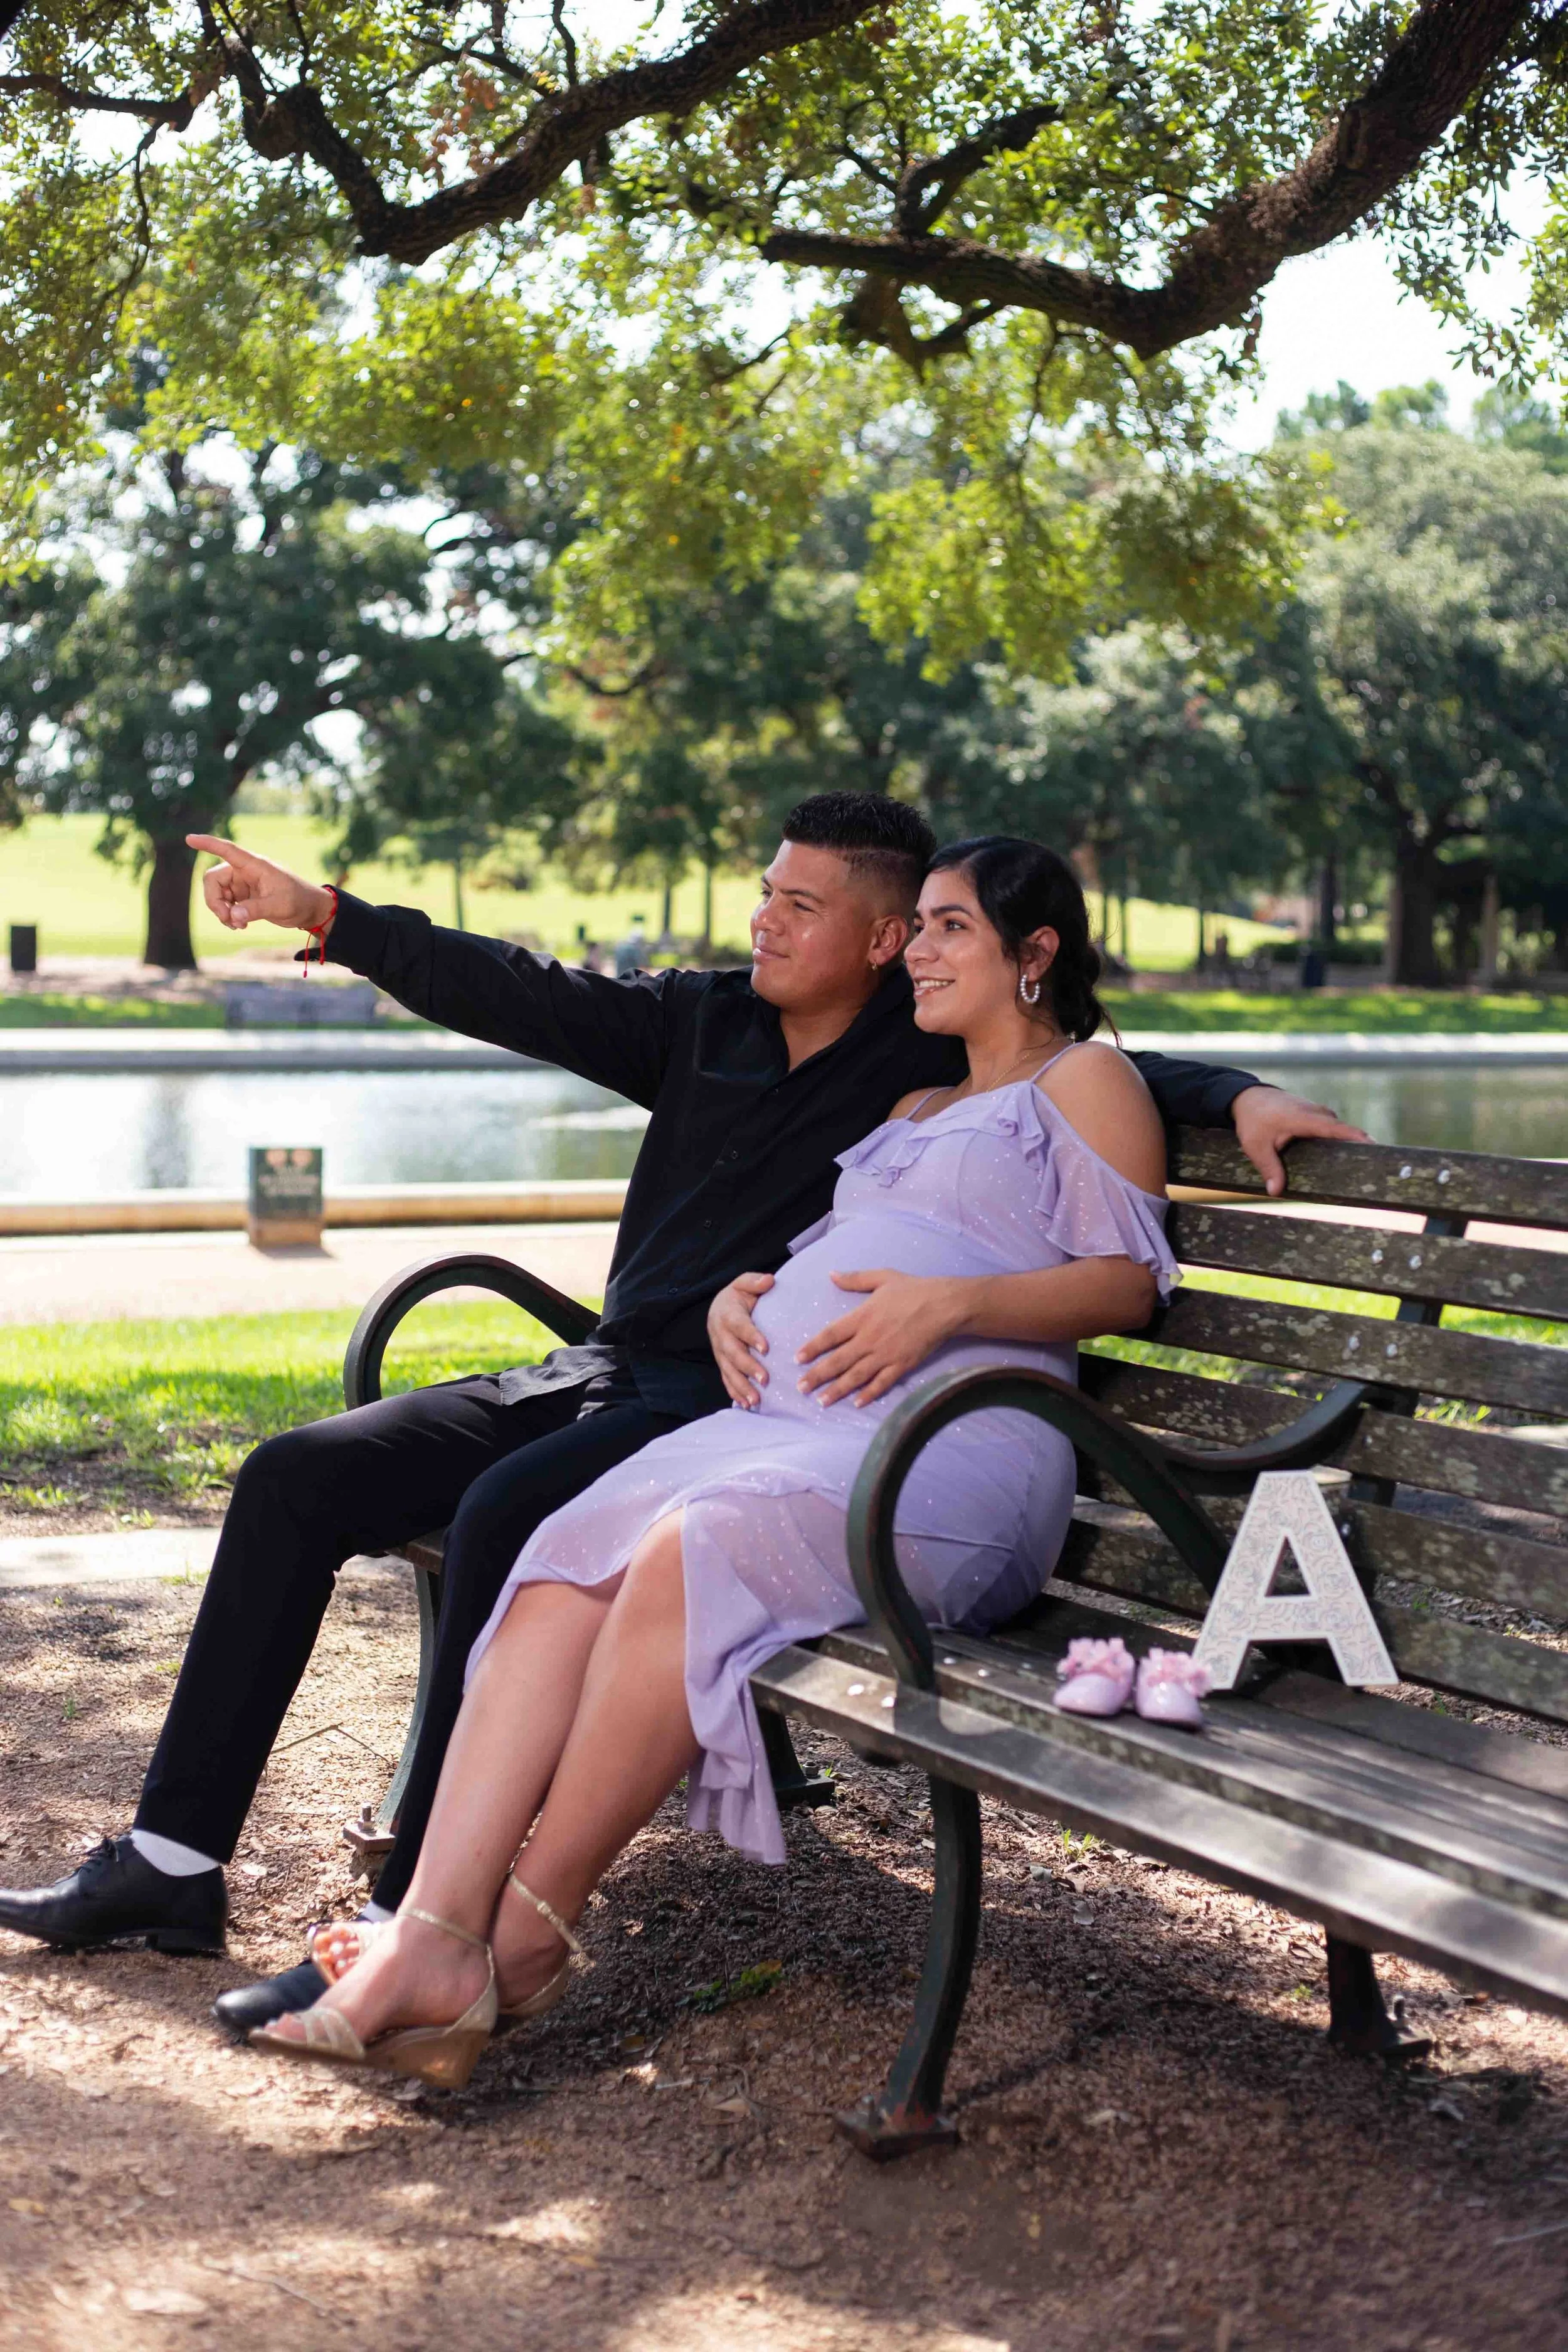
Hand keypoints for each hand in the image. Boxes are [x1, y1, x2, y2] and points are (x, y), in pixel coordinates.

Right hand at [185, 833, 335, 934]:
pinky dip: (227, 916)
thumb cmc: (299, 900)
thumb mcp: (280, 905)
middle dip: (214, 901)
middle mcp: (244, 872)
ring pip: (216, 894)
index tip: (189, 838)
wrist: (308, 910)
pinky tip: (239, 925)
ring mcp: (241, 885)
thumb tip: (233, 916)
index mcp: (254, 865)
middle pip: (212, 880)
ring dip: (221, 912)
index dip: (208, 844)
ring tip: (238, 926)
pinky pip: (224, 905)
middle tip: (228, 919)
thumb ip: (256, 910)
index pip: (227, 850)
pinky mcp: (242, 898)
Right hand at [708, 1271, 774, 1407]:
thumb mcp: (744, 1283)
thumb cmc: (738, 1296)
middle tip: (765, 1379)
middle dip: (748, 1367)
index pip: (739, 1326)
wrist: (719, 1307)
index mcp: (727, 1314)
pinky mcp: (722, 1362)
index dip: (751, 1336)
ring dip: (741, 1386)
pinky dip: (735, 1393)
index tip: (765, 1348)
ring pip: (728, 1370)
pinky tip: (746, 1405)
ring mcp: (719, 1351)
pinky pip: (726, 1379)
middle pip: (732, 1353)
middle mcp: (720, 1335)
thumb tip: (769, 1281)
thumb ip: (755, 1282)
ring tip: (755, 1400)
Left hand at [796, 1269, 963, 1407]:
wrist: (945, 1305)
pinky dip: (869, 1394)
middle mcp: (869, 1339)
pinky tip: (857, 1403)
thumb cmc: (914, 1289)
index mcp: (862, 1317)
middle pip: (838, 1361)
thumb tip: (832, 1275)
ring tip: (822, 1401)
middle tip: (801, 1388)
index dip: (813, 1348)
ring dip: (837, 1390)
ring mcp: (886, 1354)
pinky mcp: (902, 1365)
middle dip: (817, 1376)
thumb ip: (855, 1279)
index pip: (830, 1335)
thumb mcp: (882, 1277)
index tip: (797, 1359)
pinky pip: (882, 1383)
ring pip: (856, 1376)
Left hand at [1230, 1084, 1369, 1197]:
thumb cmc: (1252, 1120)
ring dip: (1347, 1142)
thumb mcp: (1256, 1146)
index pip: (1337, 1128)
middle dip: (1358, 1145)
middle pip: (1343, 1130)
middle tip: (1373, 1165)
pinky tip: (1340, 1155)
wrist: (1247, 1097)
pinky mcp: (1315, 1114)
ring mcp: (1317, 1111)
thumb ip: (1269, 1168)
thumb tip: (1276, 1192)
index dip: (1357, 1137)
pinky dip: (1337, 1137)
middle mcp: (1316, 1112)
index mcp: (1305, 1118)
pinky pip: (1331, 1127)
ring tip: (1361, 1164)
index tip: (1375, 1147)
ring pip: (1337, 1129)